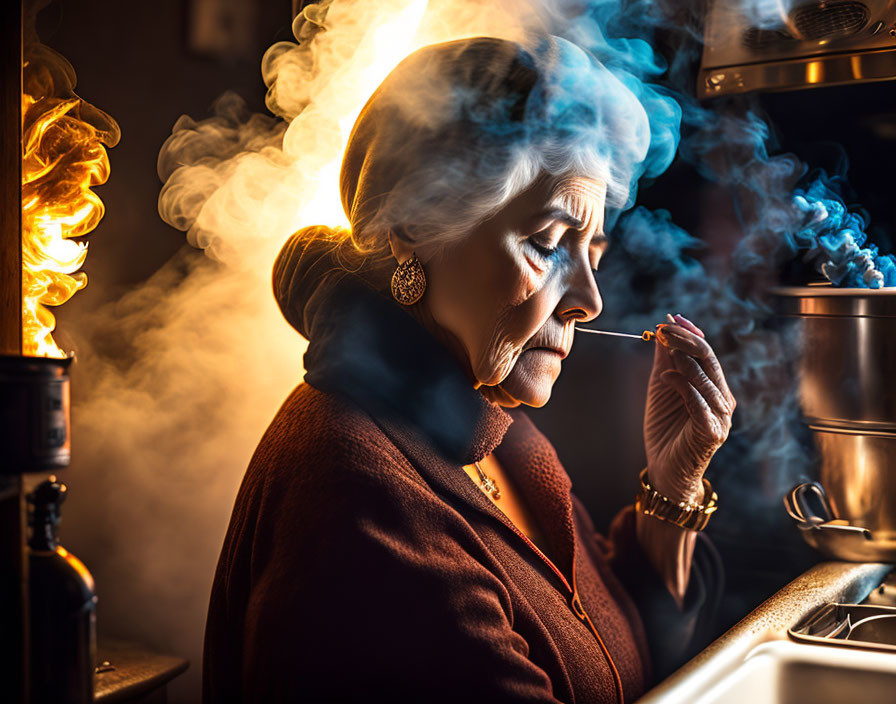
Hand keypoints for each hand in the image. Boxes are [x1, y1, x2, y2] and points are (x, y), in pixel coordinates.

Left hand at [643, 314, 734, 503]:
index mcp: (713, 386)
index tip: (670, 317)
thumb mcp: (661, 387)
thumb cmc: (665, 428)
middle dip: (686, 341)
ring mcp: (720, 417)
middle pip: (709, 361)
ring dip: (686, 360)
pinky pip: (701, 405)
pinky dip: (685, 388)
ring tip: (666, 347)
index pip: (706, 352)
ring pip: (707, 381)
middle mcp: (722, 399)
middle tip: (664, 328)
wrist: (664, 469)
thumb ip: (665, 359)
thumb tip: (663, 326)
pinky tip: (668, 377)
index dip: (690, 333)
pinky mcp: (712, 433)